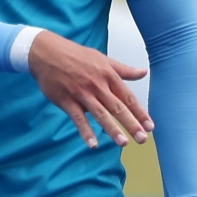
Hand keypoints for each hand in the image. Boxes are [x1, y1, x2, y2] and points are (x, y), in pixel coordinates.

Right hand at [26, 31, 152, 149]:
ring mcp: (82, 93)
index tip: (150, 126)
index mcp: (108, 76)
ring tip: (123, 143)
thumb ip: (123, 70)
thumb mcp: (102, 59)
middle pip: (117, 108)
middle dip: (131, 124)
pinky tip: (92, 144)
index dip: (140, 112)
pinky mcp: (66, 100)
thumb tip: (143, 72)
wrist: (47, 52)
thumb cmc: (75, 55)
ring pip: (100, 114)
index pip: (128, 98)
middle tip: (142, 139)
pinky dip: (85, 131)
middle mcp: (98, 85)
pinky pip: (78, 118)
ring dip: (112, 130)